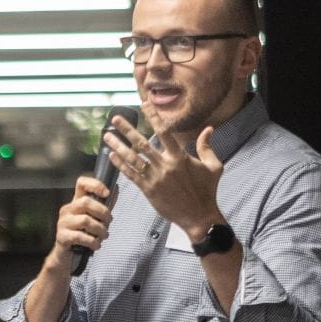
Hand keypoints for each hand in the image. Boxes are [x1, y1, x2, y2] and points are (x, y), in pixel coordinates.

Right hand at [49, 173, 113, 261]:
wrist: (68, 257)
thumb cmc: (83, 236)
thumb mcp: (95, 219)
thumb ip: (105, 205)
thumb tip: (116, 188)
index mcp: (76, 203)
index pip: (82, 183)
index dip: (95, 184)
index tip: (107, 193)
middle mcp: (68, 210)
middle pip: (86, 202)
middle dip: (103, 213)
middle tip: (108, 223)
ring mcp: (63, 223)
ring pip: (85, 220)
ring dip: (100, 230)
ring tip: (104, 236)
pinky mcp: (62, 236)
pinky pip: (80, 236)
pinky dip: (92, 242)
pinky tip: (96, 245)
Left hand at [102, 114, 226, 242]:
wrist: (199, 217)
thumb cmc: (207, 191)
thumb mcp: (213, 167)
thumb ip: (207, 146)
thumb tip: (209, 128)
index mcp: (180, 157)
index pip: (164, 131)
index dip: (153, 117)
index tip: (143, 104)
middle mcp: (166, 165)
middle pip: (142, 143)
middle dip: (127, 130)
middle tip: (115, 118)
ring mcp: (155, 178)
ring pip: (133, 159)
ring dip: (118, 146)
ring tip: (107, 136)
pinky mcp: (149, 191)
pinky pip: (132, 175)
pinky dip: (121, 165)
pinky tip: (112, 155)